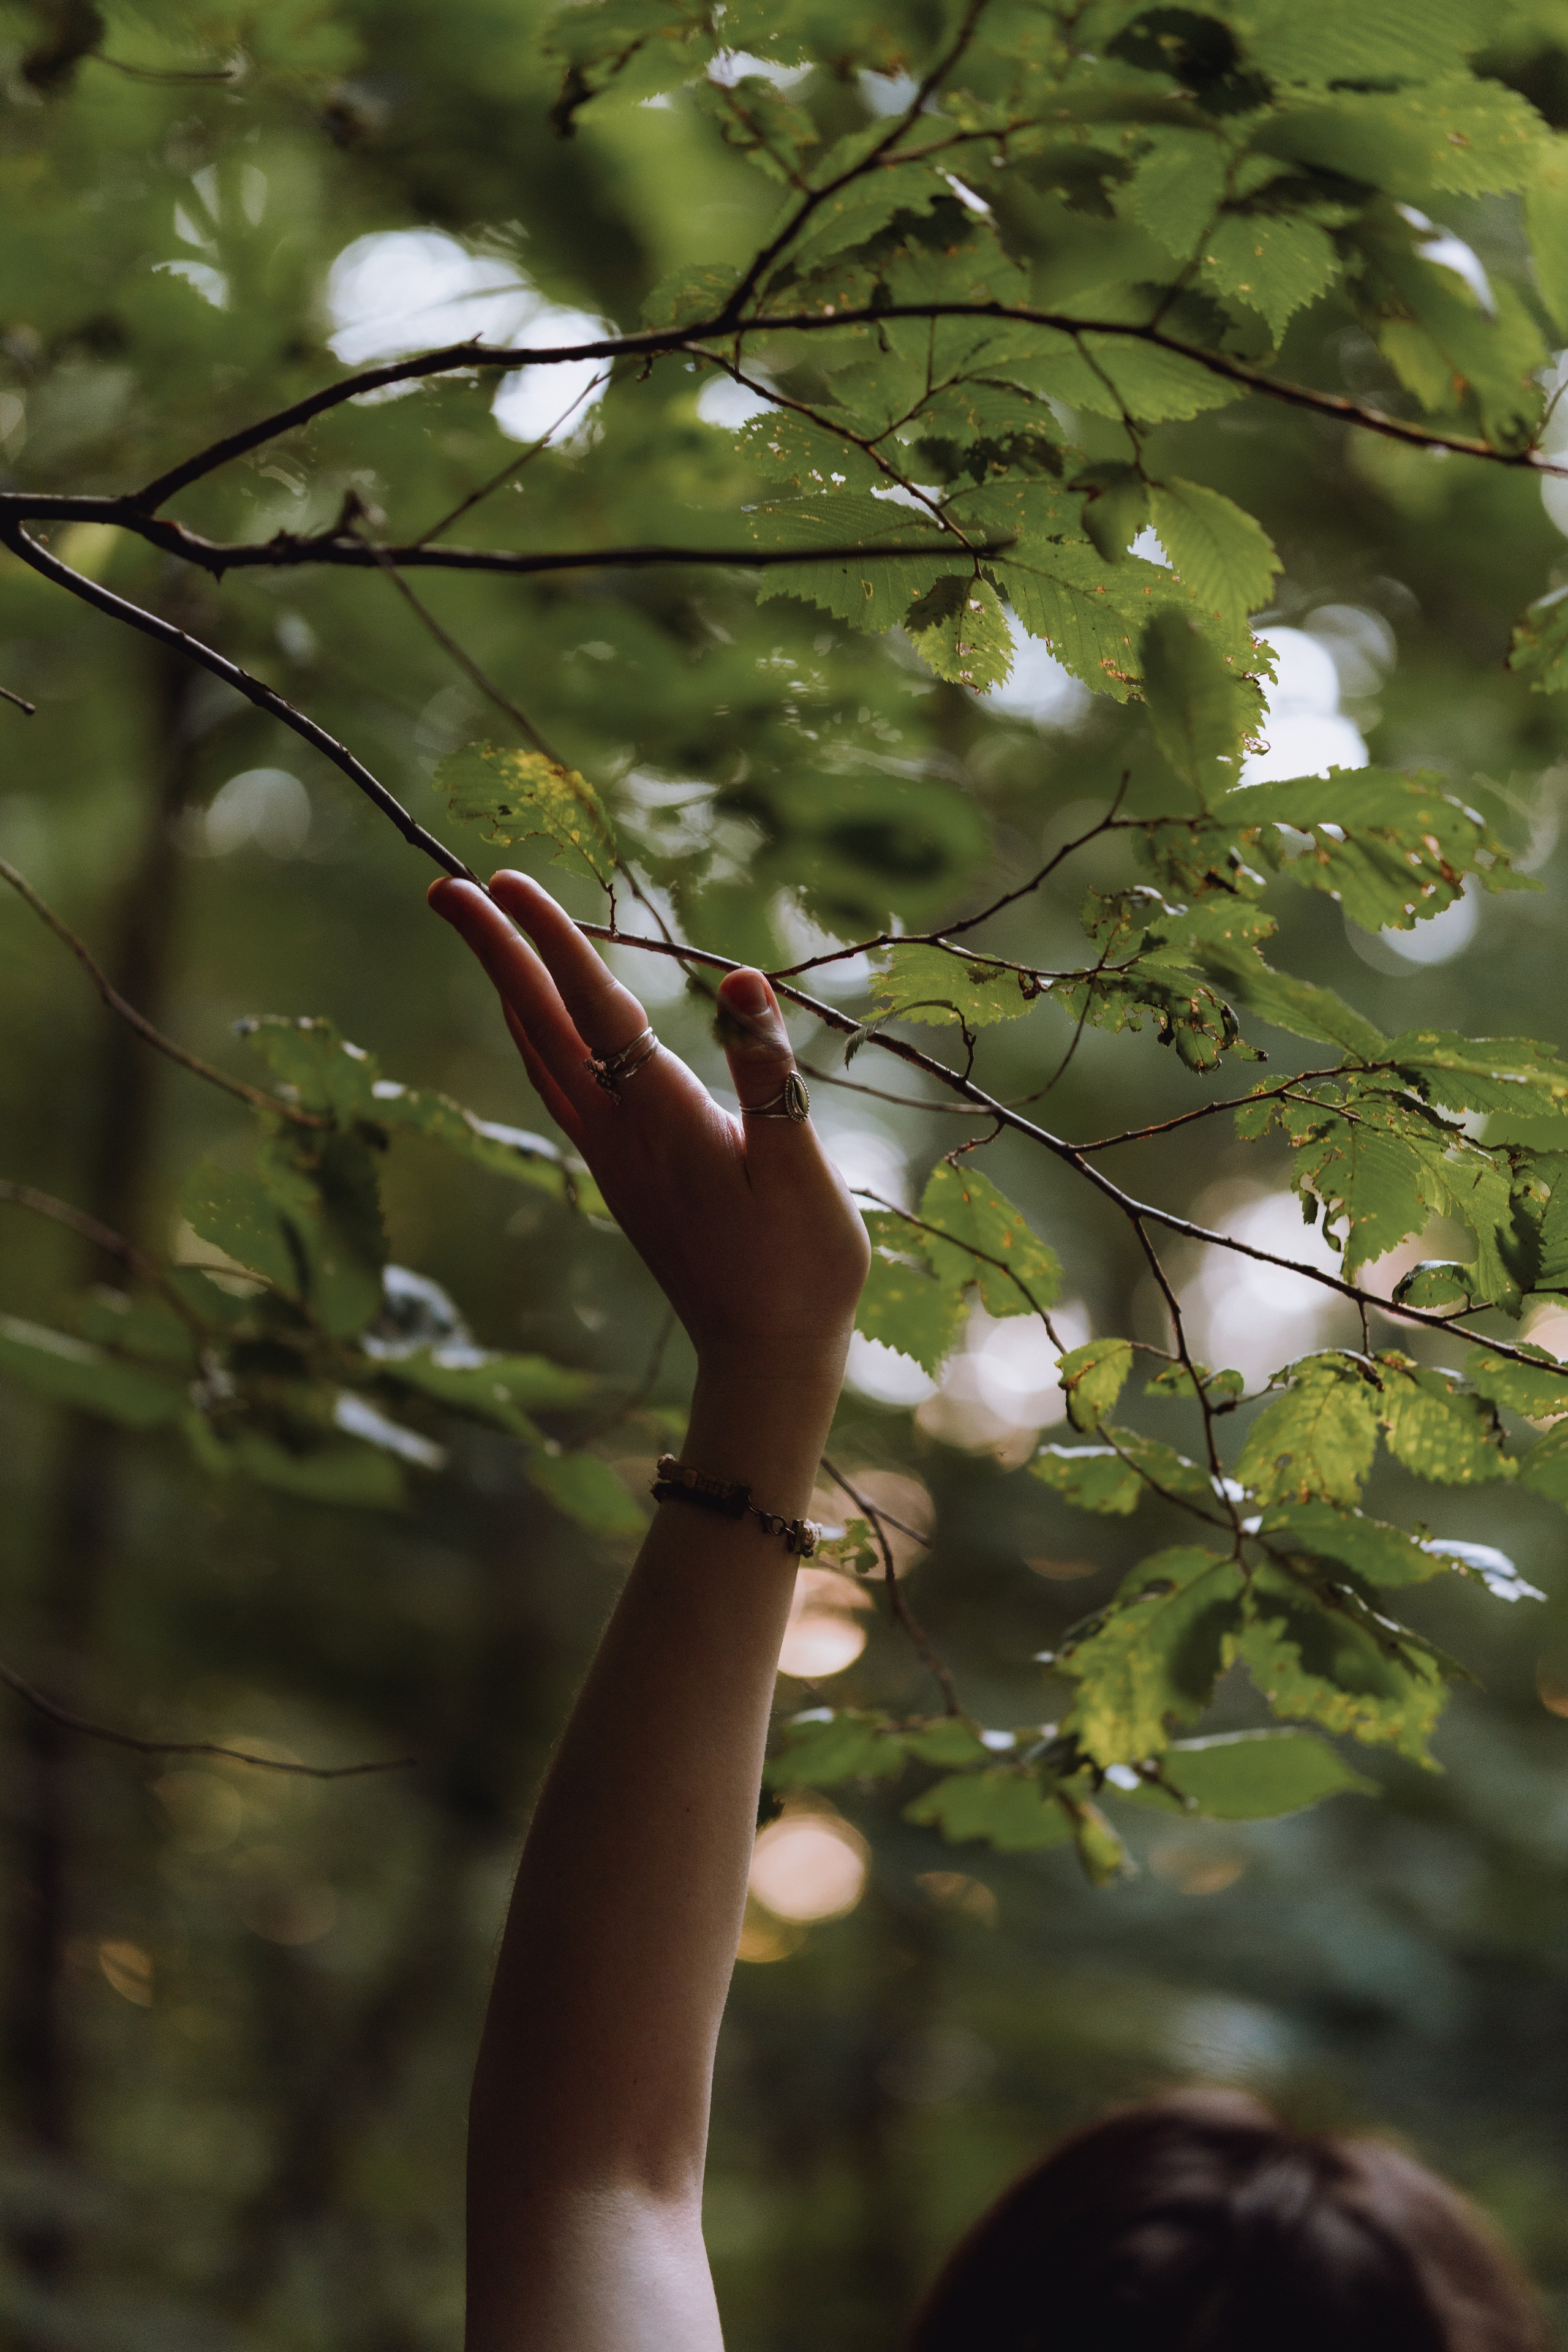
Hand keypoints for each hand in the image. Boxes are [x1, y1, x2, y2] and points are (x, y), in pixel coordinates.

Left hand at [428, 871, 870, 1381]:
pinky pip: (556, 1088)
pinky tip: (532, 1025)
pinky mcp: (618, 1176)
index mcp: (663, 1118)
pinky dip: (533, 1038)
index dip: (552, 939)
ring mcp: (610, 1157)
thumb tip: (737, 981)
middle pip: (541, 1023)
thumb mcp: (801, 1165)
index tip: (505, 880)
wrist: (765, 1356)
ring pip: (539, 1056)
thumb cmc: (800, 1265)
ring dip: (506, 989)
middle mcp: (619, 1132)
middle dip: (493, 949)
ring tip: (479, 935)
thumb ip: (765, 1071)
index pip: (597, 1006)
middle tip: (444, 885)